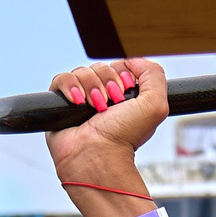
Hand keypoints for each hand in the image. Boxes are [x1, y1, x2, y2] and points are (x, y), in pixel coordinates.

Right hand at [46, 58, 170, 191]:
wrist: (98, 155)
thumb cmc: (125, 136)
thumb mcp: (155, 105)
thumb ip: (154, 74)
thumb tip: (131, 60)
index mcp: (123, 97)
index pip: (117, 66)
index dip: (121, 73)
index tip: (124, 90)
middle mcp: (102, 96)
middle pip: (99, 67)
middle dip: (106, 81)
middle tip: (109, 103)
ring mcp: (81, 99)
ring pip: (81, 71)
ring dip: (89, 86)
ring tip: (94, 107)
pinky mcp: (60, 103)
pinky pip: (61, 79)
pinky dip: (69, 86)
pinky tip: (77, 102)